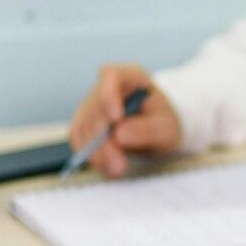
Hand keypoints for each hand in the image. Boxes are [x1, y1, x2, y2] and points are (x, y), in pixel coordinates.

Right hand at [66, 63, 180, 178]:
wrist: (158, 129)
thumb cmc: (163, 122)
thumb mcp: (166, 127)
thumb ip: (147, 129)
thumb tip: (119, 135)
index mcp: (129, 76)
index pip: (111, 75)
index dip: (109, 95)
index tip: (115, 119)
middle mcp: (104, 87)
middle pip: (95, 108)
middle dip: (104, 139)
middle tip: (119, 163)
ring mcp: (91, 105)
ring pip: (84, 127)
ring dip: (97, 152)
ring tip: (117, 170)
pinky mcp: (84, 124)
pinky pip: (80, 140)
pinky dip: (92, 157)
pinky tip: (109, 169)